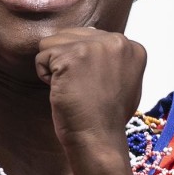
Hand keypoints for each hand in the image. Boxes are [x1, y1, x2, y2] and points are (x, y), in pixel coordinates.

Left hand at [36, 27, 146, 154]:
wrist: (99, 138)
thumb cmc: (108, 118)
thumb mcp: (124, 81)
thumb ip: (113, 58)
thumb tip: (95, 40)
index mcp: (131, 47)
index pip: (90, 37)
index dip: (83, 62)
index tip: (95, 85)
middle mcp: (116, 41)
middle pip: (70, 36)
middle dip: (68, 61)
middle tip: (82, 88)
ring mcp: (94, 46)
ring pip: (53, 43)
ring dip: (55, 67)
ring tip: (72, 88)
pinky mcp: (71, 55)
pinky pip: (42, 57)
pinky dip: (45, 77)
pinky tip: (63, 91)